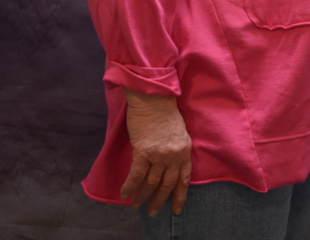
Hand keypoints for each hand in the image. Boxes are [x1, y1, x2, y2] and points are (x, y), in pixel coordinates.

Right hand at [120, 88, 191, 216]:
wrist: (153, 97)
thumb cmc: (164, 110)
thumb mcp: (179, 131)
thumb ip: (176, 149)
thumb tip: (168, 164)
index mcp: (185, 149)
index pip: (184, 178)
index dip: (180, 195)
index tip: (176, 209)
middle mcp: (174, 155)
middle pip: (167, 184)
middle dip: (159, 200)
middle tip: (153, 212)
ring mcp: (159, 154)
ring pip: (151, 183)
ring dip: (142, 196)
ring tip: (136, 205)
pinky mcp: (143, 151)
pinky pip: (136, 175)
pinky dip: (130, 186)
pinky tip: (124, 194)